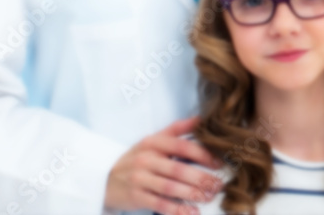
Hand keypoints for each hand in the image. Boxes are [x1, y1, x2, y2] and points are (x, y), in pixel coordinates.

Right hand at [104, 116, 223, 214]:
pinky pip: (159, 204)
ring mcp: (139, 179)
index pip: (182, 146)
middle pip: (178, 169)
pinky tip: (191, 212)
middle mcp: (146, 159)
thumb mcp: (153, 139)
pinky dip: (177, 210)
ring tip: (208, 197)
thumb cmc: (137, 157)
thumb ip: (178, 129)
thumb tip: (202, 118)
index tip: (219, 163)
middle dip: (201, 178)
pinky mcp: (136, 197)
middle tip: (218, 185)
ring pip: (170, 188)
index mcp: (153, 142)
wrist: (104, 177)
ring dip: (192, 194)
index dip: (203, 154)